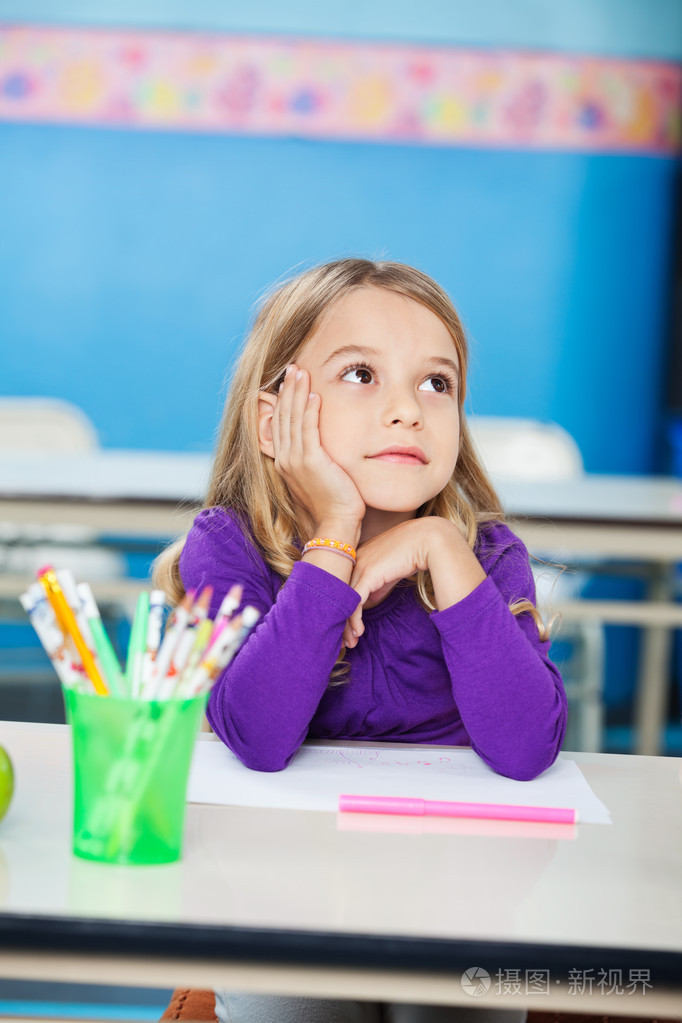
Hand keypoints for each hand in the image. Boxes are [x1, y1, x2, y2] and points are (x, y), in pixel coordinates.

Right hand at [270, 364, 364, 531]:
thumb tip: (323, 448)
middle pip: (282, 416)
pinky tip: (315, 395)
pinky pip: (307, 429)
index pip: (280, 424)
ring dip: (297, 392)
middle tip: (293, 368)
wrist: (336, 524)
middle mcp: (285, 459)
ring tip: (301, 372)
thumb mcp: (319, 478)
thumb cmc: (333, 504)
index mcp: (285, 463)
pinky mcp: (311, 462)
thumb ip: (315, 459)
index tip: (289, 382)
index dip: (283, 401)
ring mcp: (295, 460)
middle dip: (287, 389)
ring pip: (292, 418)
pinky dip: (309, 410)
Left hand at [342, 517, 485, 647]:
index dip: (342, 609)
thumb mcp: (390, 571)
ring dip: (346, 625)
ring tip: (350, 643)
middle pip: (339, 595)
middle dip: (340, 621)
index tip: (346, 629)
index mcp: (357, 556)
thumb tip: (367, 602)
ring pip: (345, 600)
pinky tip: (358, 632)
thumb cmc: (412, 553)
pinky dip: (355, 619)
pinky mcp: (368, 573)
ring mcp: (360, 565)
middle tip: (343, 642)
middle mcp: (354, 560)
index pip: (343, 587)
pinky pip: (356, 601)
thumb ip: (377, 585)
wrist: (428, 540)